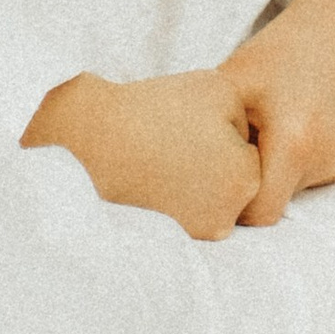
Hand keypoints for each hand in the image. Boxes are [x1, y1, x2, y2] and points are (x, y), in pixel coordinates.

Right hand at [25, 68, 259, 239]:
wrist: (84, 143)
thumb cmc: (153, 110)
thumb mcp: (218, 88)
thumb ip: (249, 113)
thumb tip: (249, 141)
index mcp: (246, 180)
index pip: (249, 150)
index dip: (223, 131)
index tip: (192, 124)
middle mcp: (227, 218)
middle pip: (229, 179)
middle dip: (211, 160)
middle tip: (174, 141)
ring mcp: (194, 236)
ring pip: (205, 197)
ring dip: (190, 181)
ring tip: (158, 158)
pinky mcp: (164, 245)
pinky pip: (178, 213)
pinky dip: (166, 199)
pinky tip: (144, 178)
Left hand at [218, 0, 334, 226]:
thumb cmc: (281, 48)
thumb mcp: (233, 83)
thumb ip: (211, 138)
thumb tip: (189, 181)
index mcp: (296, 144)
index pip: (260, 214)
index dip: (237, 204)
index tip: (223, 182)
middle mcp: (332, 158)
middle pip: (283, 200)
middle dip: (263, 182)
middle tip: (251, 143)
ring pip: (307, 188)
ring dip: (290, 170)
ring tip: (284, 125)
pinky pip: (331, 173)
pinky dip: (315, 159)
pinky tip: (311, 121)